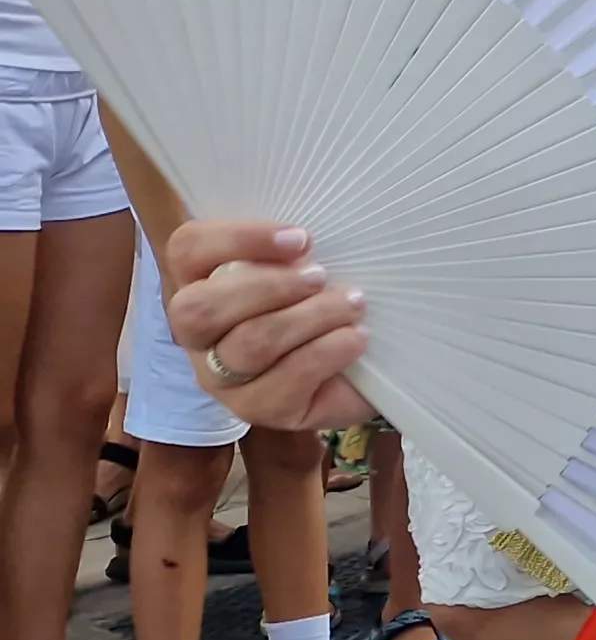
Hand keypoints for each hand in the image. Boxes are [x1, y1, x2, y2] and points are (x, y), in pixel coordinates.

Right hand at [160, 220, 373, 430]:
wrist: (362, 360)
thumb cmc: (322, 297)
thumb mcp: (302, 261)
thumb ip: (288, 243)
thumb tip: (305, 228)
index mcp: (198, 281)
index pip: (188, 250)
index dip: (240, 239)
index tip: (301, 238)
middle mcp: (197, 334)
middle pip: (199, 309)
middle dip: (268, 288)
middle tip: (321, 275)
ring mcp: (223, 377)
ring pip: (247, 345)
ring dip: (310, 318)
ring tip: (352, 303)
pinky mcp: (259, 411)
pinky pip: (284, 382)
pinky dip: (327, 352)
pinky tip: (355, 338)